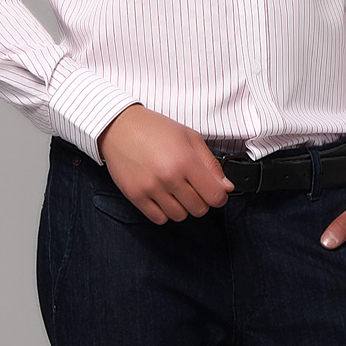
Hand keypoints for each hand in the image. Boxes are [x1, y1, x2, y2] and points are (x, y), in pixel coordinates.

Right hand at [97, 104, 234, 223]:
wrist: (119, 127)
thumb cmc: (155, 128)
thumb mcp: (189, 137)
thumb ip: (211, 163)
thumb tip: (226, 187)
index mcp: (185, 160)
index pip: (215, 196)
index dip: (219, 195)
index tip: (215, 190)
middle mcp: (168, 177)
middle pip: (199, 209)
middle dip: (201, 200)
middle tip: (193, 186)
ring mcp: (150, 188)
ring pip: (180, 216)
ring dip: (182, 206)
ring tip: (176, 189)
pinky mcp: (135, 196)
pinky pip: (159, 218)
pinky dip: (164, 211)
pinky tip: (162, 195)